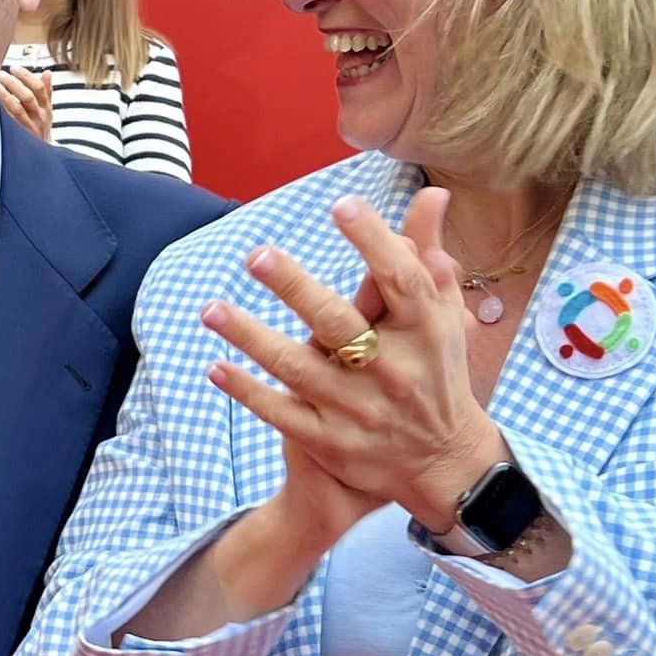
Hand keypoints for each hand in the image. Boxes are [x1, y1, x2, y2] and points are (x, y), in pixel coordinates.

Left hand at [0, 67, 52, 142]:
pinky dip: (0, 110)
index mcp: (46, 108)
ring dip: (4, 94)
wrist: (42, 158)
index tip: (14, 68)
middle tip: (0, 74)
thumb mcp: (47, 111)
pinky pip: (8, 122)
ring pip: (17, 108)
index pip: (39, 88)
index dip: (26, 76)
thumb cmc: (41, 131)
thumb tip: (47, 72)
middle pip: (27, 96)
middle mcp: (39, 117)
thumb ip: (47, 92)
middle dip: (13, 83)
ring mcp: (29, 127)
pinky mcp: (19, 136)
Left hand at [202, 189, 505, 533]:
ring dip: (250, 337)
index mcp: (427, 331)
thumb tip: (432, 192)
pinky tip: (216, 366)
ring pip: (296, 368)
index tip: (341, 205)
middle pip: (339, 322)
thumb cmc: (436, 370)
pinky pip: (281, 413)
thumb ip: (425, 254)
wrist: (443, 462)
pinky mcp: (332, 442)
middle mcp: (394, 370)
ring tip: (211, 309)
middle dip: (295, 288)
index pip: (400, 280)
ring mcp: (359, 409)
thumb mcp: (441, 314)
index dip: (374, 241)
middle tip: (256, 255)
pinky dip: (248, 390)